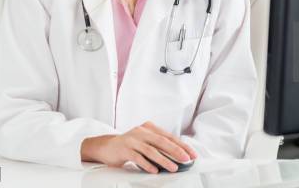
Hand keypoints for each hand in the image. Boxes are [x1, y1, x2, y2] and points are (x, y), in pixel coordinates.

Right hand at [80, 121, 196, 172]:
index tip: (192, 153)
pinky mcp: (124, 149)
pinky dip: (148, 165)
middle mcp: (142, 131)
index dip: (182, 145)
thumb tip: (178, 154)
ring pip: (152, 150)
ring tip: (173, 168)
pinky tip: (155, 171)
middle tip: (186, 159)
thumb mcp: (145, 140)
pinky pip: (138, 158)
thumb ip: (158, 144)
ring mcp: (132, 139)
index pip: (169, 136)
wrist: (106, 146)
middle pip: (162, 141)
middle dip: (177, 151)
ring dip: (164, 160)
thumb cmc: (129, 145)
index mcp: (149, 128)